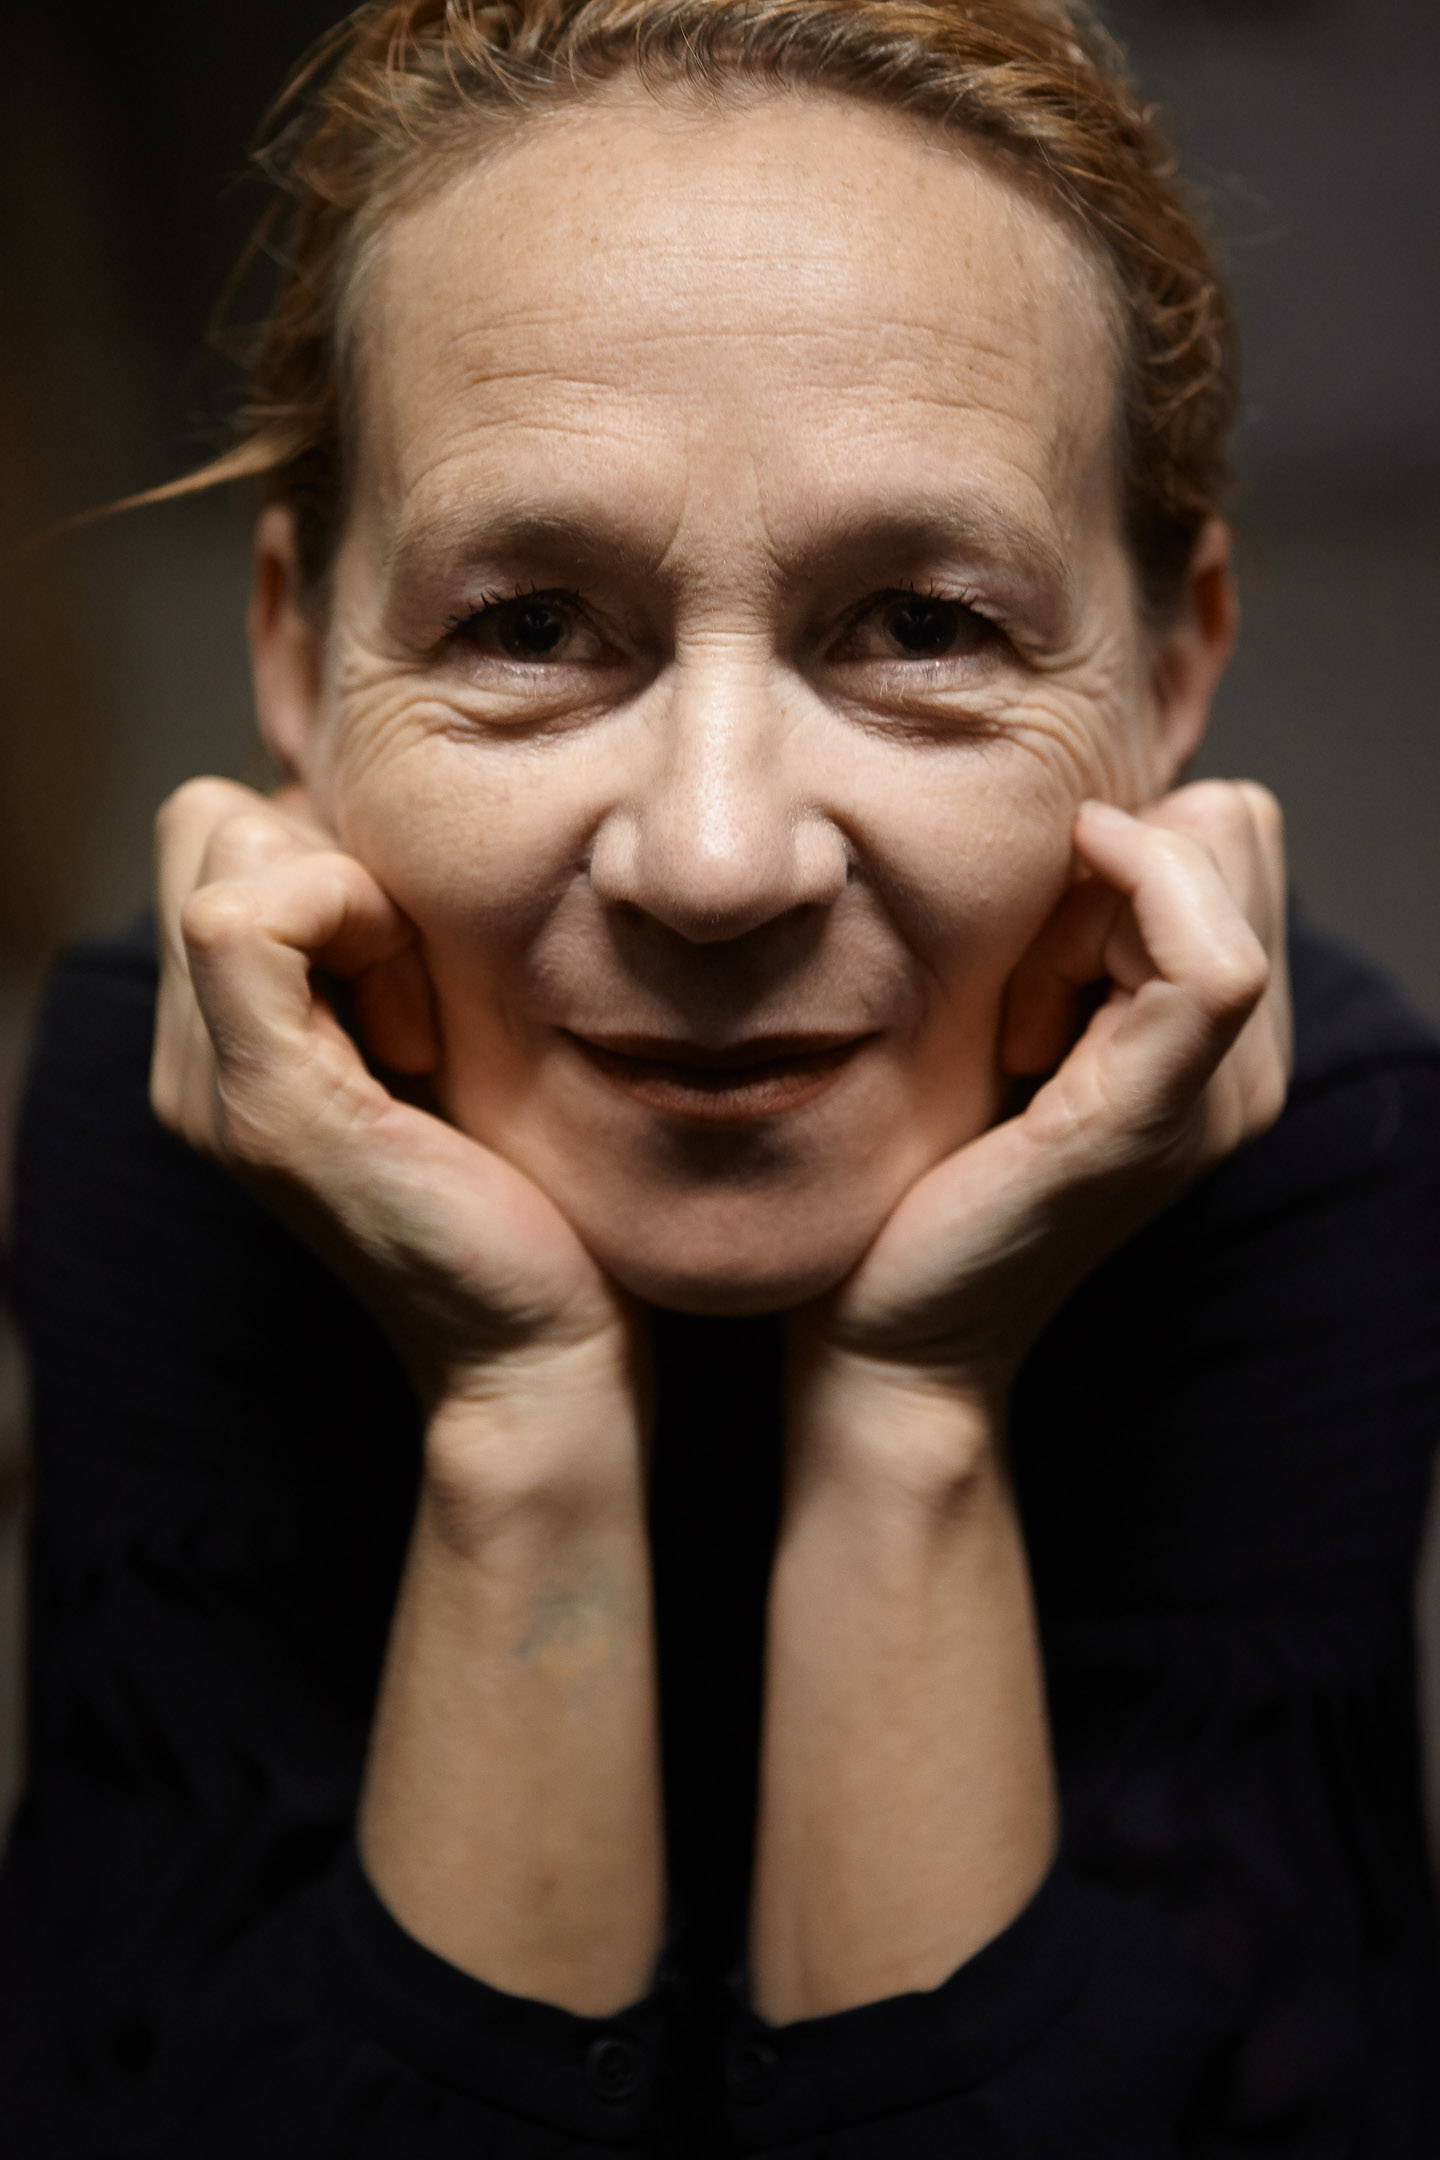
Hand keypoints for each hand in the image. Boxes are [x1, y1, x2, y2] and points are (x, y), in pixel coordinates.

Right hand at [151, 778, 632, 1425]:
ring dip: (351, 898)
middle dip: (331, 860)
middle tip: (416, 986)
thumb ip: (389, 945)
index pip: (219, 830)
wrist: (538, 1345)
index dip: (331, 850)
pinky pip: (245, 920)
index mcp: (223, 1039)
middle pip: (208, 822)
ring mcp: (212, 1084)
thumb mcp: (444, 1030)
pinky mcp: (265, 1104)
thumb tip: (393, 841)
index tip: (421, 963)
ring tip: (418, 1020)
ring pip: (223, 847)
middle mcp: (190, 1059)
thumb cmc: (526, 1185)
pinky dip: (348, 921)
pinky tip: (415, 1031)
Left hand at [801, 780, 1288, 1413]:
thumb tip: (1066, 824)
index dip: (1121, 842)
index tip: (1022, 942)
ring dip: (1088, 904)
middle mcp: (1246, 1068)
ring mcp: (1215, 1100)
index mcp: (1219, 1043)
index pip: (1229, 831)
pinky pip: (1205, 964)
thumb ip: (1062, 937)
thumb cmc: (919, 1174)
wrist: (888, 1332)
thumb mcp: (1006, 1021)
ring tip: (1017, 1021)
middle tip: (1019, 986)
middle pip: (1232, 828)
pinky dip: (1115, 916)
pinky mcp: (1151, 1124)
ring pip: (1218, 866)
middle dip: (1110, 863)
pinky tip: (1024, 996)